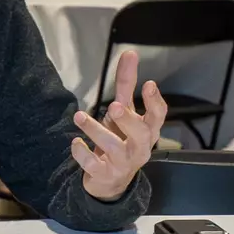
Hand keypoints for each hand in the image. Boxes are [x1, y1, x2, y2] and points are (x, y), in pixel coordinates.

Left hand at [73, 49, 166, 200]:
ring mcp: (123, 163)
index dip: (155, 102)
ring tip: (78, 116)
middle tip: (114, 106)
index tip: (149, 84)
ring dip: (96, 131)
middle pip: (141, 134)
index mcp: (147, 131)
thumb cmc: (121, 139)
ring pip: (114, 148)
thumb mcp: (124, 112)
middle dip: (128, 120)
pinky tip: (75, 142)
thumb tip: (130, 53)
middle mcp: (140, 147)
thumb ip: (127, 85)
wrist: (111, 180)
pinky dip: (82, 154)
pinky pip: (93, 166)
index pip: (159, 117)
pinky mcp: (105, 174)